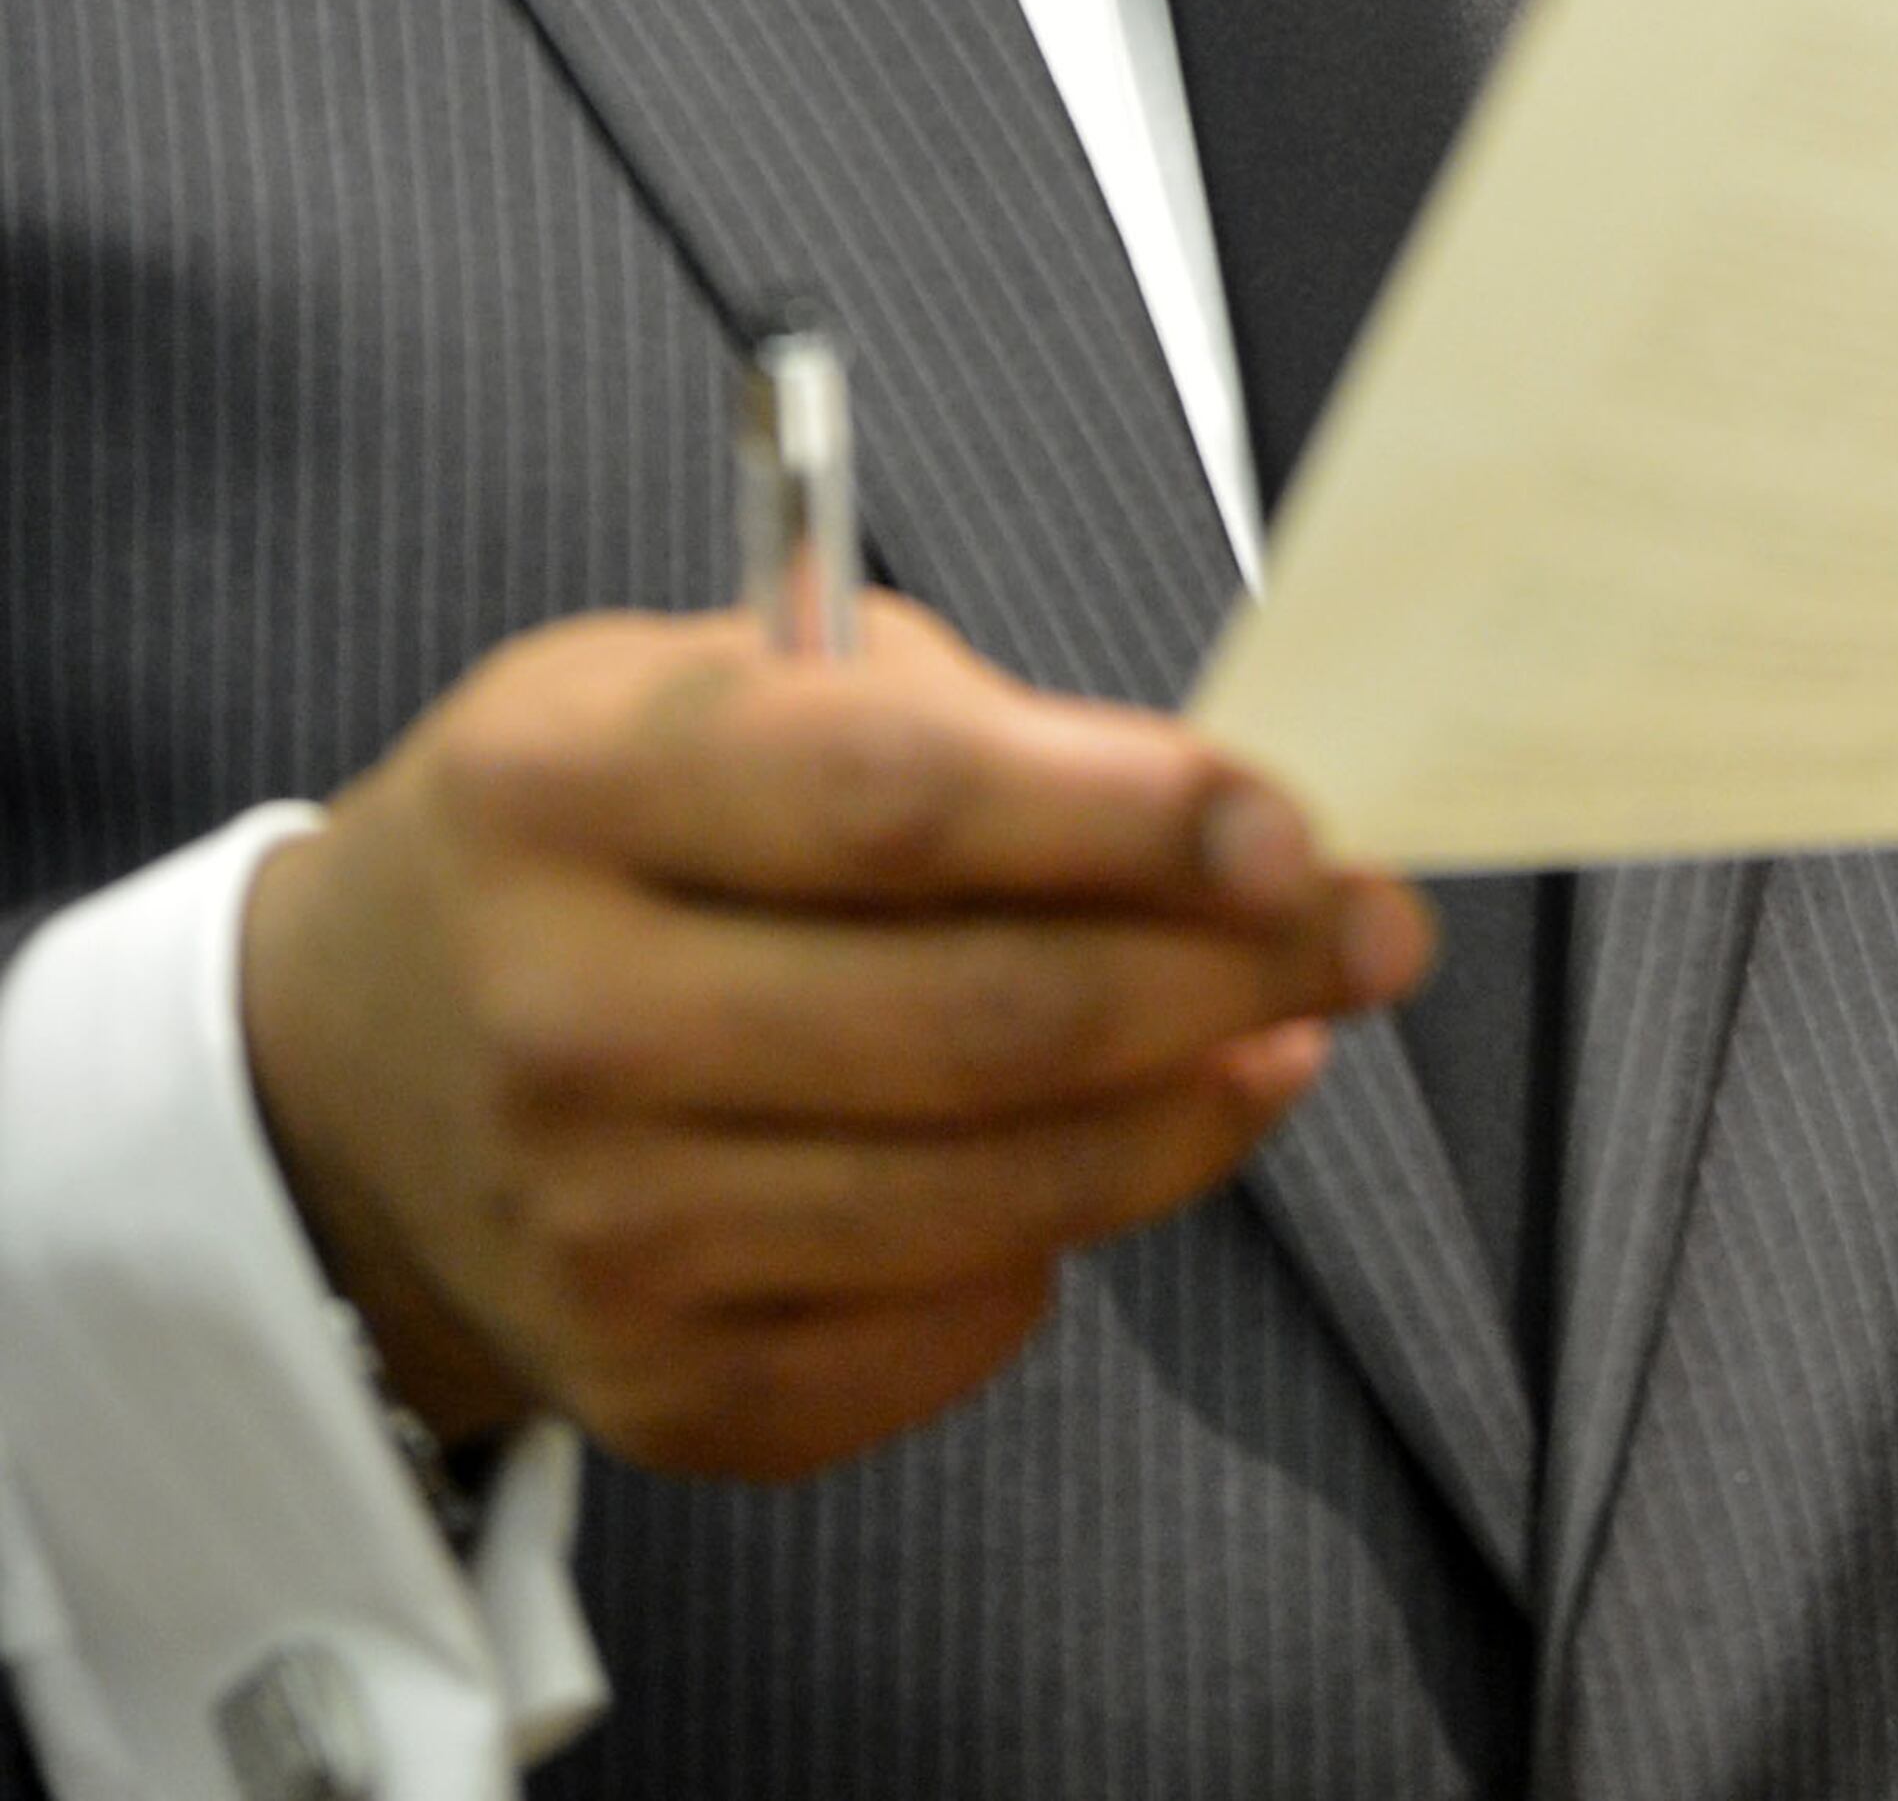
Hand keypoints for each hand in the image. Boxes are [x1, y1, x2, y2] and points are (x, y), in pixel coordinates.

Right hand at [239, 595, 1425, 1480]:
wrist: (356, 1064)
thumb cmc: (590, 829)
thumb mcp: (697, 677)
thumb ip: (935, 719)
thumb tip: (1208, 812)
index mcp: (572, 793)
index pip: (900, 806)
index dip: (1126, 816)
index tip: (1290, 822)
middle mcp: (565, 1024)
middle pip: (982, 1021)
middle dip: (1226, 971)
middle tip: (1371, 929)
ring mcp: (602, 1234)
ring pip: (996, 1193)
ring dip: (1193, 1112)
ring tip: (1285, 1034)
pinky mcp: (656, 1389)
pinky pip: (944, 1332)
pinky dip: (1059, 1243)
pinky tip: (1107, 1152)